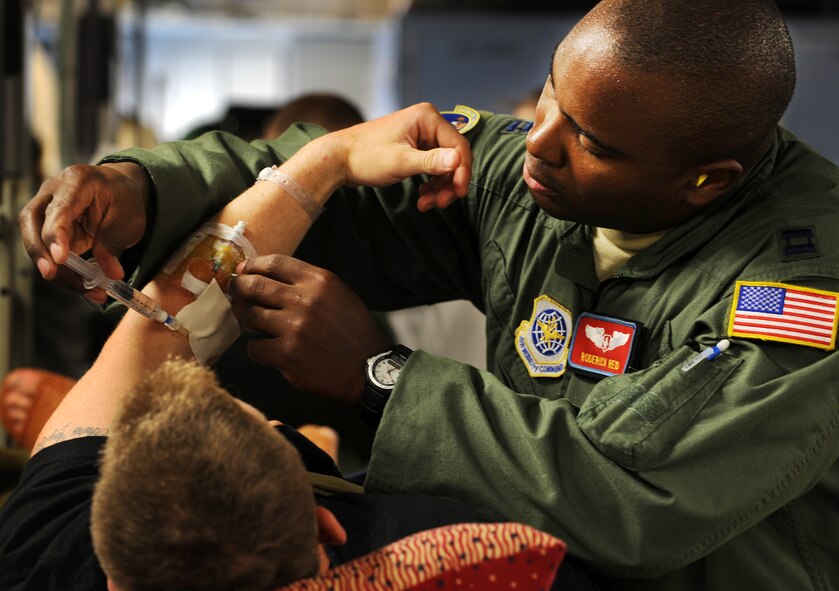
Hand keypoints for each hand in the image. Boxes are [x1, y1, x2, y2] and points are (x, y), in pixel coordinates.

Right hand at [19, 162, 149, 298]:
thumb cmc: (123, 199)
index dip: (56, 234)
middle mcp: (53, 192)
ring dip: (57, 270)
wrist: (119, 190)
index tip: (60, 258)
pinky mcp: (47, 228)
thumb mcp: (128, 218)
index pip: (58, 209)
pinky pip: (48, 252)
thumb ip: (114, 243)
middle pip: (31, 222)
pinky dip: (64, 272)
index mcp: (77, 181)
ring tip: (85, 289)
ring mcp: (46, 209)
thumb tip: (110, 273)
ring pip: (35, 240)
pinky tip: (83, 286)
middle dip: (40, 253)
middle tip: (53, 275)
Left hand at [229, 255, 391, 404]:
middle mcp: (305, 300)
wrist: (368, 368)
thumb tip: (270, 277)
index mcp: (319, 281)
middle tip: (234, 293)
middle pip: (254, 285)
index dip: (253, 265)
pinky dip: (257, 348)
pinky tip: (267, 349)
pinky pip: (254, 347)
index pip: (274, 263)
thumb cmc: (354, 332)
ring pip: (249, 315)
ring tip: (250, 322)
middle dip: (238, 288)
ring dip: (245, 318)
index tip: (244, 270)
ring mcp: (294, 327)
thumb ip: (309, 284)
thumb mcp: (339, 295)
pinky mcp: (287, 354)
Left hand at [323, 102, 472, 211]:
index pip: (458, 146)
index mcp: (427, 117)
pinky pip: (432, 167)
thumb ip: (431, 161)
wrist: (338, 159)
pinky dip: (431, 185)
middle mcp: (426, 123)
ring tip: (426, 204)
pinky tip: (422, 198)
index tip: (459, 194)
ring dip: (440, 188)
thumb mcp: (401, 161)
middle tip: (440, 204)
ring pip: (444, 165)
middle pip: (453, 157)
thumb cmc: (365, 156)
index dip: (462, 172)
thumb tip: (458, 160)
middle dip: (449, 183)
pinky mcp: (414, 147)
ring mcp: (420, 135)